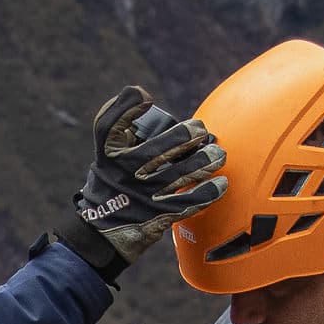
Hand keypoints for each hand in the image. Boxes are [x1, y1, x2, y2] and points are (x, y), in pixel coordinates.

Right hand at [61, 87, 225, 277]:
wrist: (103, 230)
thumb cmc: (111, 180)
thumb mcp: (105, 151)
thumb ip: (117, 118)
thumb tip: (140, 93)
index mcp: (110, 154)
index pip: (110, 125)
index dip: (128, 108)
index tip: (147, 98)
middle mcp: (125, 174)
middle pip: (158, 150)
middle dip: (186, 136)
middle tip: (202, 130)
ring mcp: (143, 196)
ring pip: (179, 175)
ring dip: (204, 162)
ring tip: (218, 155)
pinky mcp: (159, 216)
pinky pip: (188, 202)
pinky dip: (207, 192)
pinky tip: (221, 183)